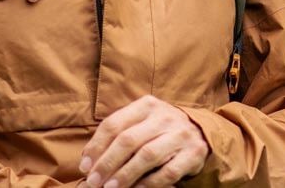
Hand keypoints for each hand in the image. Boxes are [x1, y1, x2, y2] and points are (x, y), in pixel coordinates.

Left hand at [79, 96, 208, 187]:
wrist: (200, 131)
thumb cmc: (160, 129)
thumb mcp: (142, 121)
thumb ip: (118, 134)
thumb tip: (89, 159)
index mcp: (146, 105)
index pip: (115, 123)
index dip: (97, 145)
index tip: (85, 166)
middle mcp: (163, 116)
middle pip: (129, 140)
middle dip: (107, 163)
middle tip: (94, 182)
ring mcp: (180, 134)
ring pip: (147, 155)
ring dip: (126, 174)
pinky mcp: (193, 153)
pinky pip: (168, 171)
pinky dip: (150, 183)